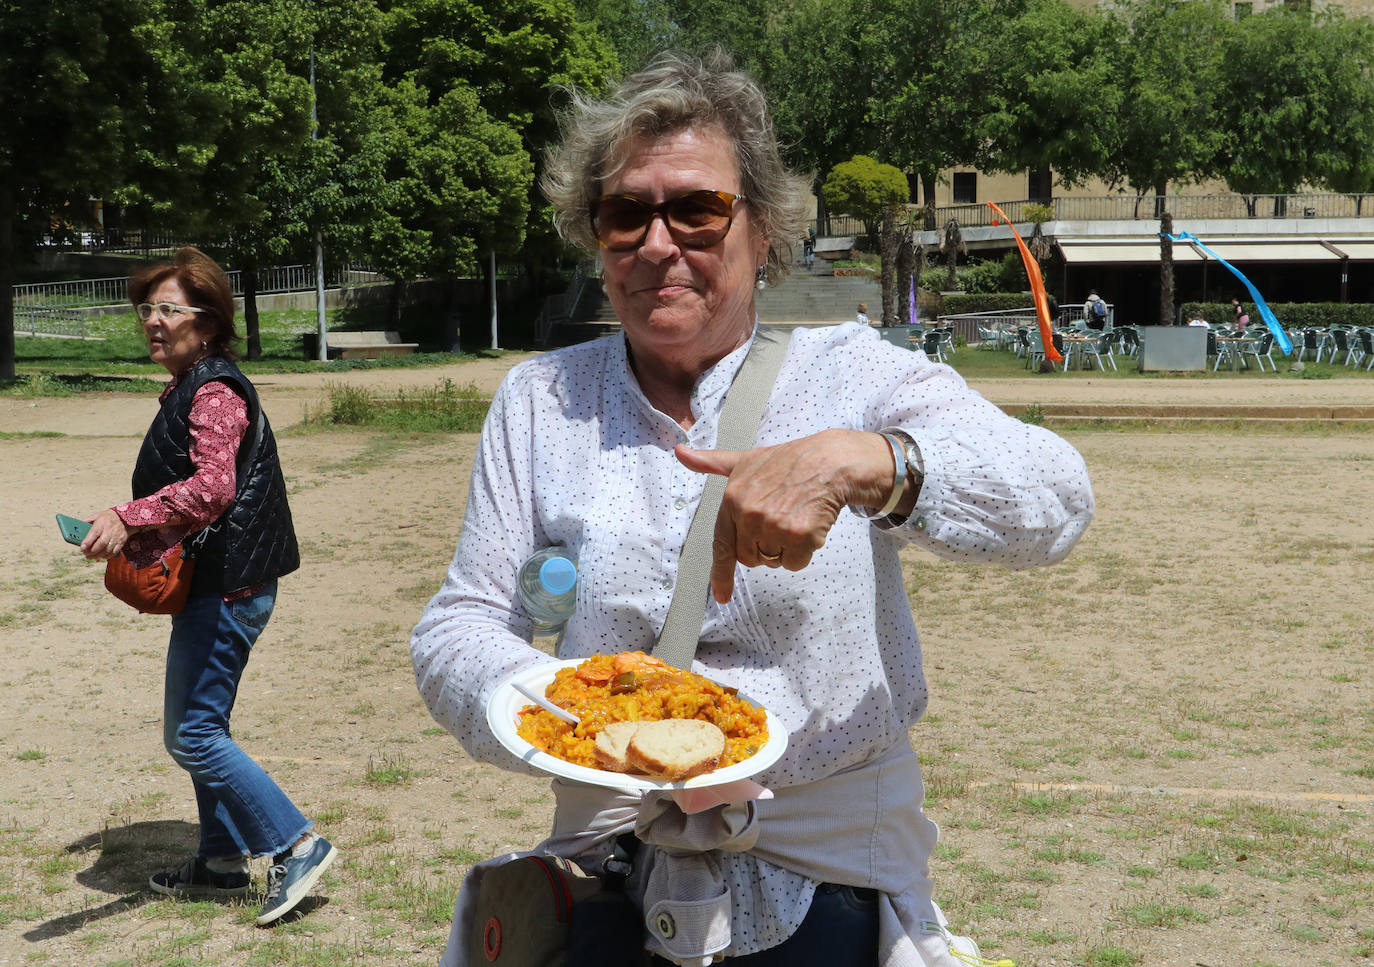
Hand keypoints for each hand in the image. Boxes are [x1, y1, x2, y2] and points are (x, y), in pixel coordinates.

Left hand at [80, 509, 130, 560]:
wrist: (125, 518)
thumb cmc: (107, 517)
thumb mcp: (96, 516)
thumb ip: (86, 522)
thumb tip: (76, 530)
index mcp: (102, 522)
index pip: (94, 533)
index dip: (88, 542)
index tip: (81, 548)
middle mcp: (110, 529)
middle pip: (101, 543)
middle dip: (92, 551)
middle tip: (85, 554)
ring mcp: (117, 536)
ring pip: (107, 549)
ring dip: (98, 555)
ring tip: (91, 557)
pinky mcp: (122, 541)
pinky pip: (114, 552)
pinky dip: (107, 556)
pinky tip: (101, 557)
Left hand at [674, 429, 897, 601]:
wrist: (828, 462)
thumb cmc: (788, 462)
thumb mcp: (745, 460)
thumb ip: (711, 462)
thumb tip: (680, 452)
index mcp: (732, 499)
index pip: (721, 545)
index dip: (721, 573)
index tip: (722, 595)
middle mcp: (750, 514)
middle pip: (750, 558)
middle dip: (764, 548)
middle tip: (778, 521)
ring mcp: (775, 526)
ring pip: (774, 562)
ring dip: (785, 549)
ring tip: (794, 518)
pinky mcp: (800, 536)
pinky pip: (795, 563)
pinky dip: (804, 551)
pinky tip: (809, 525)